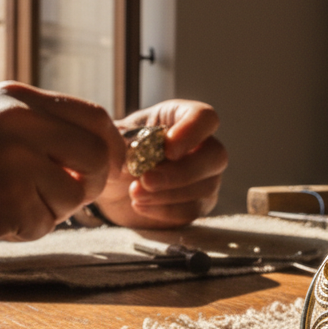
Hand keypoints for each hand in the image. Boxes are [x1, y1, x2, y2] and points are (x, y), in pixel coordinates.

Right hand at [0, 81, 120, 246]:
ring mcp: (16, 160)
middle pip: (98, 156)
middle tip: (64, 198)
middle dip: (90, 185)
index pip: (94, 117)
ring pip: (74, 196)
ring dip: (49, 211)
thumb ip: (35, 127)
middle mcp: (22, 122)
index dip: (110, 147)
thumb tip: (96, 147)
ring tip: (5, 205)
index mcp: (17, 99)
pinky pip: (44, 224)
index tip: (107, 168)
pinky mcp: (6, 199)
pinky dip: (23, 231)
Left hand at [93, 99, 226, 228]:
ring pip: (206, 186)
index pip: (205, 118)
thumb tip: (130, 151)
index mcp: (181, 118)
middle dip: (181, 172)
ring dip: (168, 194)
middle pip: (215, 155)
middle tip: (146, 180)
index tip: (167, 150)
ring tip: (134, 193)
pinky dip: (165, 211)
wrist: (111, 186)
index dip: (192, 132)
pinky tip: (140, 205)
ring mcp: (205, 176)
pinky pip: (193, 210)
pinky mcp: (198, 203)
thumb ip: (122, 142)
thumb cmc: (116, 153)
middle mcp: (202, 145)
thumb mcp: (113, 141)